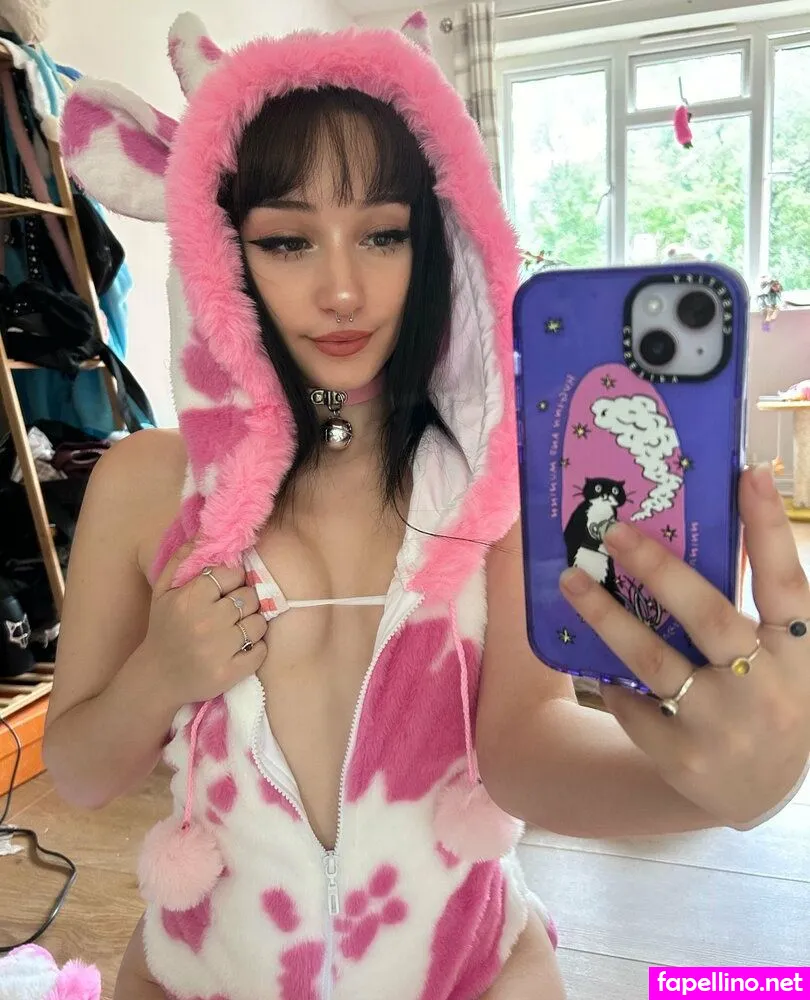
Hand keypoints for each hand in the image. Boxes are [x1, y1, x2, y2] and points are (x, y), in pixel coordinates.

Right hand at [144, 541, 267, 708]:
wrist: (157, 678)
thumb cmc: (164, 629)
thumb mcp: (163, 591)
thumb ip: (181, 559)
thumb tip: (203, 533)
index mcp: (190, 598)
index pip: (232, 574)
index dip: (233, 579)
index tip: (225, 589)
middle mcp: (205, 622)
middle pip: (250, 597)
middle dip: (245, 601)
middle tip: (233, 610)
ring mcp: (219, 649)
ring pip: (258, 623)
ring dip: (252, 625)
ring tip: (236, 629)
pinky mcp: (230, 673)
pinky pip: (261, 650)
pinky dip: (255, 649)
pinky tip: (239, 648)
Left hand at [559, 464, 809, 827]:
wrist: (757, 792)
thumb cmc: (765, 698)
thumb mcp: (780, 654)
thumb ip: (753, 602)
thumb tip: (712, 523)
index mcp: (796, 653)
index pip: (787, 582)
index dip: (769, 527)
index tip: (746, 472)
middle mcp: (766, 687)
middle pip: (710, 615)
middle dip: (659, 568)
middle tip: (614, 530)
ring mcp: (722, 725)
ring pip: (654, 659)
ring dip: (605, 615)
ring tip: (569, 579)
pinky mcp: (680, 756)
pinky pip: (633, 703)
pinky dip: (612, 676)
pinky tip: (594, 656)